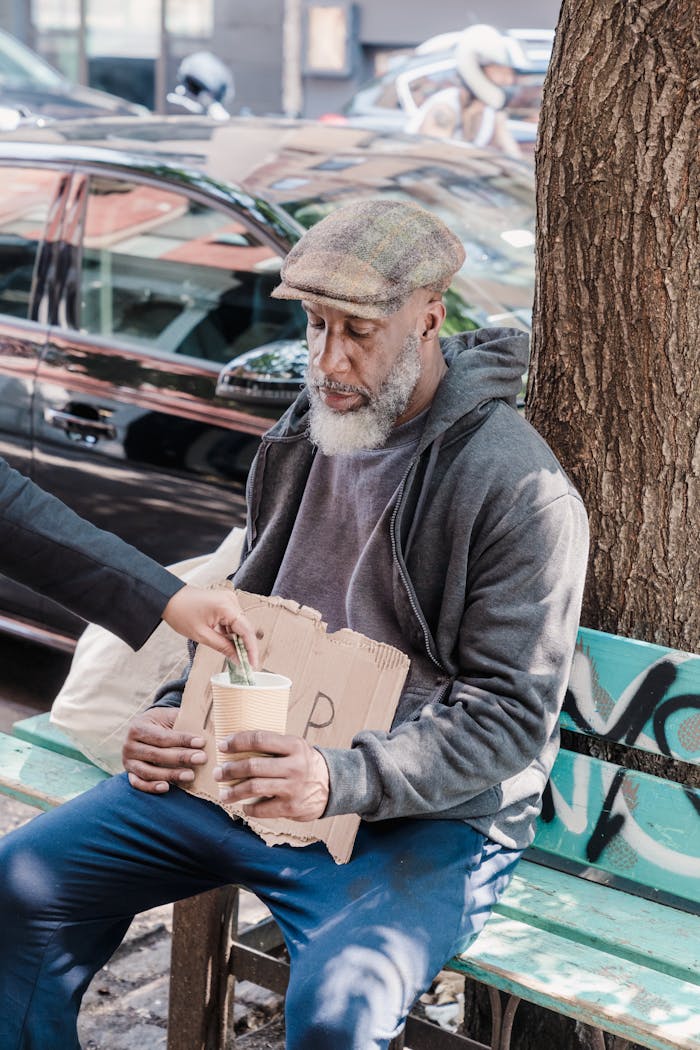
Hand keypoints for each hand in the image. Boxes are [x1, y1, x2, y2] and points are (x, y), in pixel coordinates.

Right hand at [123, 707, 207, 793]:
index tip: (202, 742)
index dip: (182, 740)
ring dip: (170, 774)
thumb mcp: (169, 716)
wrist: (145, 729)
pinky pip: (139, 783)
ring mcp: (128, 761)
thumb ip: (184, 718)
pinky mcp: (130, 774)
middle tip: (201, 759)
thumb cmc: (162, 723)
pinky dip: (151, 787)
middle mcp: (129, 745)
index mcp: (138, 727)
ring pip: (148, 771)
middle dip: (181, 757)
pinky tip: (167, 787)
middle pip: (156, 754)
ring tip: (191, 775)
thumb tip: (210, 721)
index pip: (162, 737)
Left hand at [161, 584, 258, 666]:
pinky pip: (233, 620)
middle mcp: (231, 600)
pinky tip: (227, 642)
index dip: (251, 649)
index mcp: (226, 606)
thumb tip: (237, 659)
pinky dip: (231, 632)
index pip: (246, 630)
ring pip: (239, 625)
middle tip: (245, 664)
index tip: (253, 664)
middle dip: (245, 646)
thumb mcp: (202, 635)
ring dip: (237, 640)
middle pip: (245, 627)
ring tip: (235, 656)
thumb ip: (223, 647)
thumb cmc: (180, 613)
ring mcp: (228, 600)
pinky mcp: (224, 602)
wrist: (168, 598)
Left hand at [214, 731, 329, 820]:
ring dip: (234, 791)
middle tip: (218, 772)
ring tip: (223, 793)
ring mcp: (293, 787)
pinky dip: (249, 808)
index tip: (222, 745)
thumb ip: (272, 745)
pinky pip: (262, 809)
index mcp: (294, 745)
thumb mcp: (294, 747)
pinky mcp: (291, 807)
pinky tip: (244, 806)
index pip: (260, 740)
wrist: (331, 785)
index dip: (237, 742)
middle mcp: (294, 765)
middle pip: (253, 766)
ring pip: (254, 788)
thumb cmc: (303, 763)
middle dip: (230, 770)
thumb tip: (234, 745)